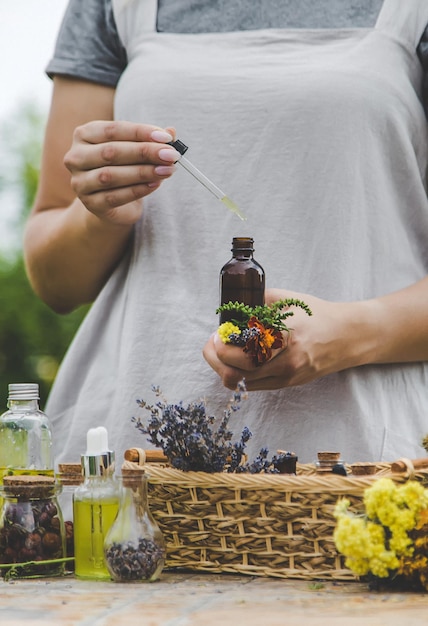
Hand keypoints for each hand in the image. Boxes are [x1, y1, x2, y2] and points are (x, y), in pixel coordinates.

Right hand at [64, 121, 178, 224]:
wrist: (110, 203)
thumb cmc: (123, 168)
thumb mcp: (135, 150)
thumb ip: (150, 140)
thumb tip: (171, 131)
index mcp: (85, 135)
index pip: (113, 130)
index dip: (141, 132)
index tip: (166, 138)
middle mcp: (76, 156)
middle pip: (111, 152)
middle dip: (145, 152)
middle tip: (171, 155)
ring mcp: (80, 182)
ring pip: (111, 175)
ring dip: (143, 172)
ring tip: (167, 170)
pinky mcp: (90, 204)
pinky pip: (115, 197)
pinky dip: (138, 190)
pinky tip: (156, 184)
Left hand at [203, 288, 377, 389]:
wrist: (346, 336)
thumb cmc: (315, 314)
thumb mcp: (286, 300)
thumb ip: (256, 302)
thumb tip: (228, 309)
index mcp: (285, 336)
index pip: (242, 352)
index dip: (220, 345)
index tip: (217, 333)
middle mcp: (286, 361)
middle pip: (236, 373)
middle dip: (215, 358)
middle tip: (213, 343)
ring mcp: (286, 376)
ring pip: (241, 383)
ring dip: (224, 368)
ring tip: (223, 351)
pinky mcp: (287, 384)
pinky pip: (253, 385)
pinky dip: (238, 373)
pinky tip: (238, 359)